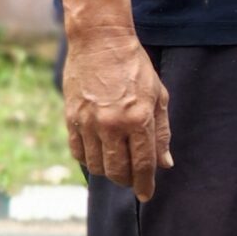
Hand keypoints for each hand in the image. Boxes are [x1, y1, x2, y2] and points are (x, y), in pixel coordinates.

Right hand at [63, 27, 169, 201]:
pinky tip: (98, 153)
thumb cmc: (135, 66)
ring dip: (108, 171)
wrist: (100, 41)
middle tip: (132, 178)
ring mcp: (89, 122)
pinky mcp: (71, 118)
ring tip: (116, 163)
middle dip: (128, 180)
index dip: (145, 184)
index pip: (143, 164)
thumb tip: (165, 164)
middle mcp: (112, 124)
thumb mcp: (158, 95)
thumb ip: (162, 132)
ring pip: (97, 166)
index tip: (146, 194)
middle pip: (118, 171)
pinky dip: (88, 159)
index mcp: (139, 118)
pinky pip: (78, 152)